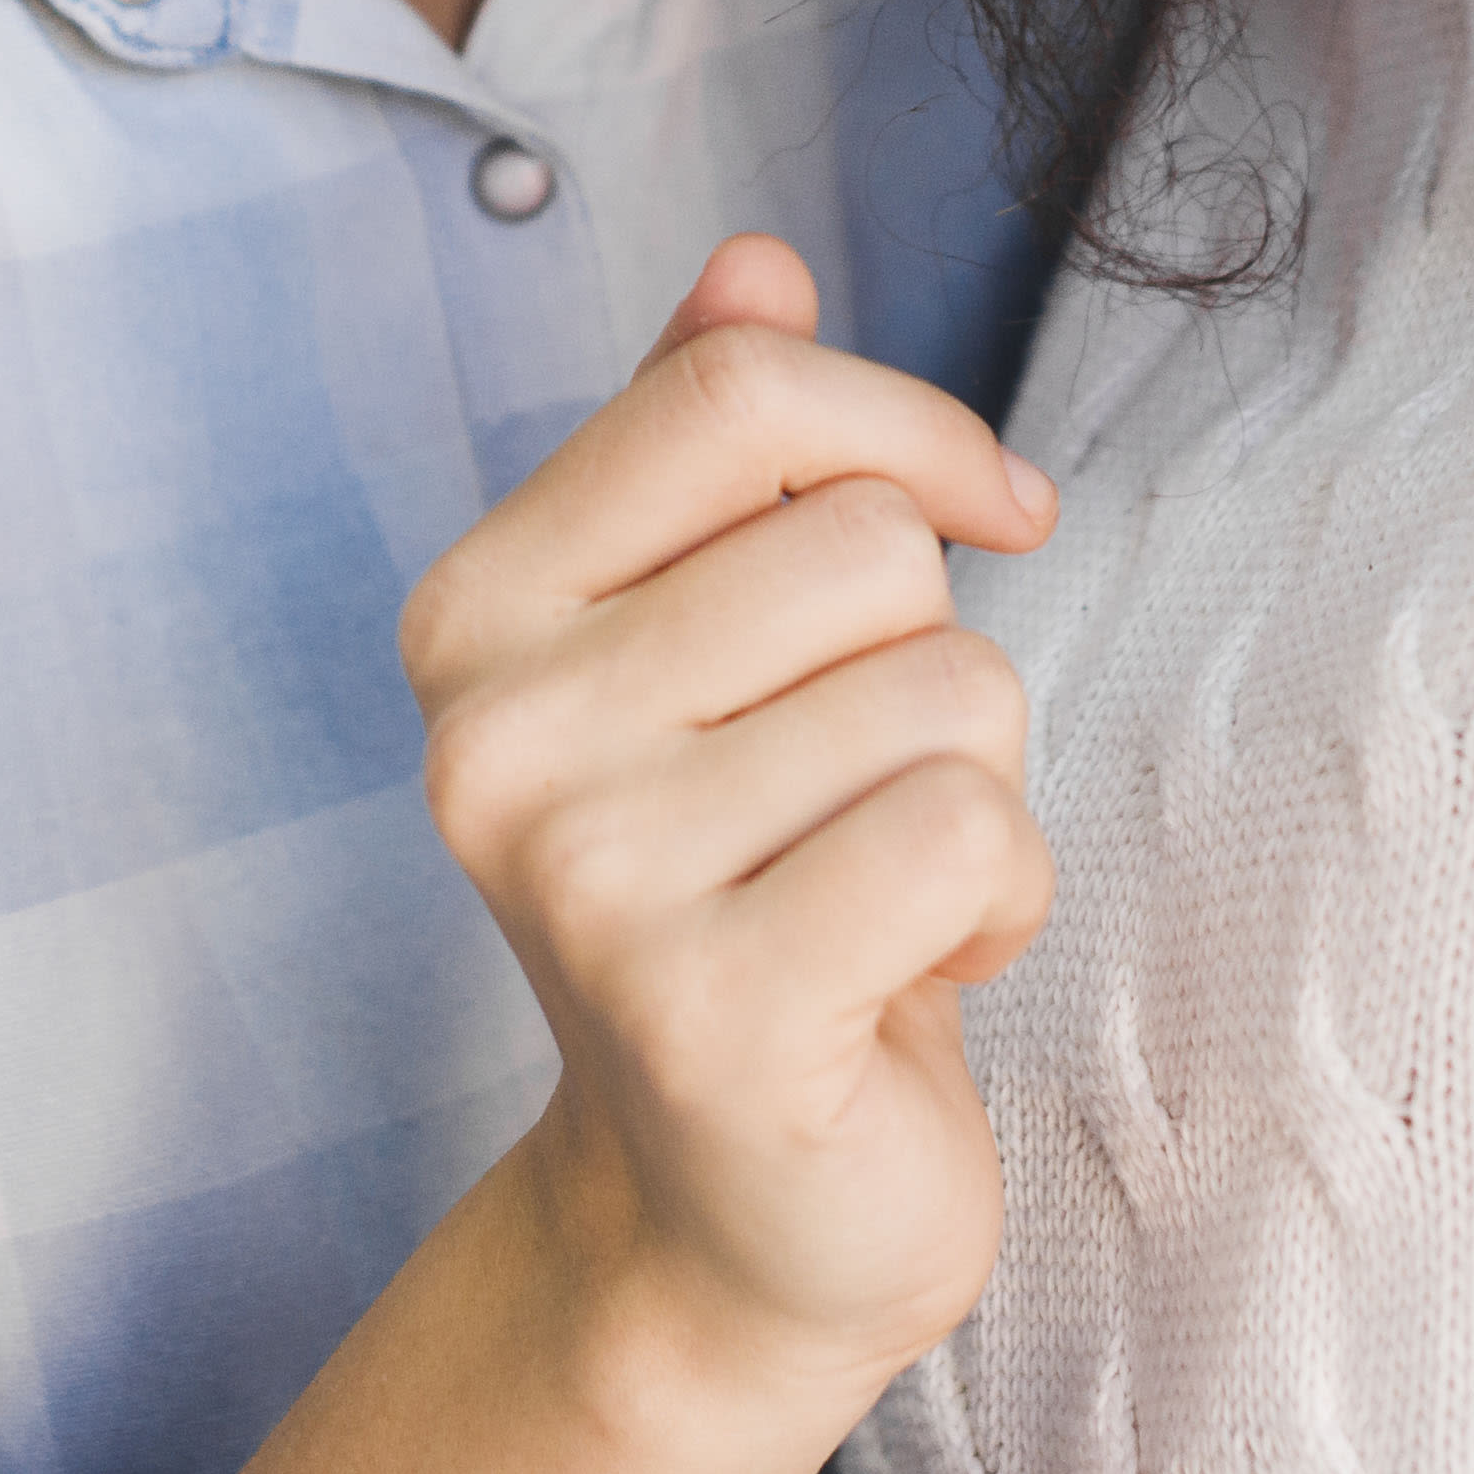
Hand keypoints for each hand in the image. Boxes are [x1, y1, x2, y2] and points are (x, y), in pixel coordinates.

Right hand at [399, 236, 1061, 1428]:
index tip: (985, 509)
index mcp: (477, 611)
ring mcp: (585, 876)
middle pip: (868, 545)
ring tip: (872, 893)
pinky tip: (905, 978)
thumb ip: (714, 452)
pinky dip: (997, 904)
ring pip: (949, 689)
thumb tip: (756, 261)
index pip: (737, 393)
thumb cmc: (754, 889)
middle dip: (933, 663)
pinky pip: (970, 832)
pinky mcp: (703, 1008)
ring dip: (976, 797)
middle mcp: (493, 733)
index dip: (907, 428)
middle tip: (852, 797)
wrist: (727, 1211)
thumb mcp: (723, 646)